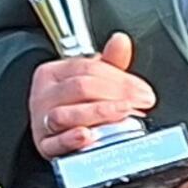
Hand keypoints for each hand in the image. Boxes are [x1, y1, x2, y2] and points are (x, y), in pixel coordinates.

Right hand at [27, 32, 153, 159]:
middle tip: (141, 102)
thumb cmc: (79, 103)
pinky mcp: (45, 146)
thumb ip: (111, 62)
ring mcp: (42, 122)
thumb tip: (120, 41)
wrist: (59, 132)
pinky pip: (54, 143)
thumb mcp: (95, 79)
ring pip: (65, 114)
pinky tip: (87, 135)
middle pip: (80, 88)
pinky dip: (71, 139)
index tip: (144, 91)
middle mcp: (44, 96)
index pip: (87, 69)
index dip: (121, 79)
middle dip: (117, 94)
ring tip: (123, 113)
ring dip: (99, 113)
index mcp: (53, 74)